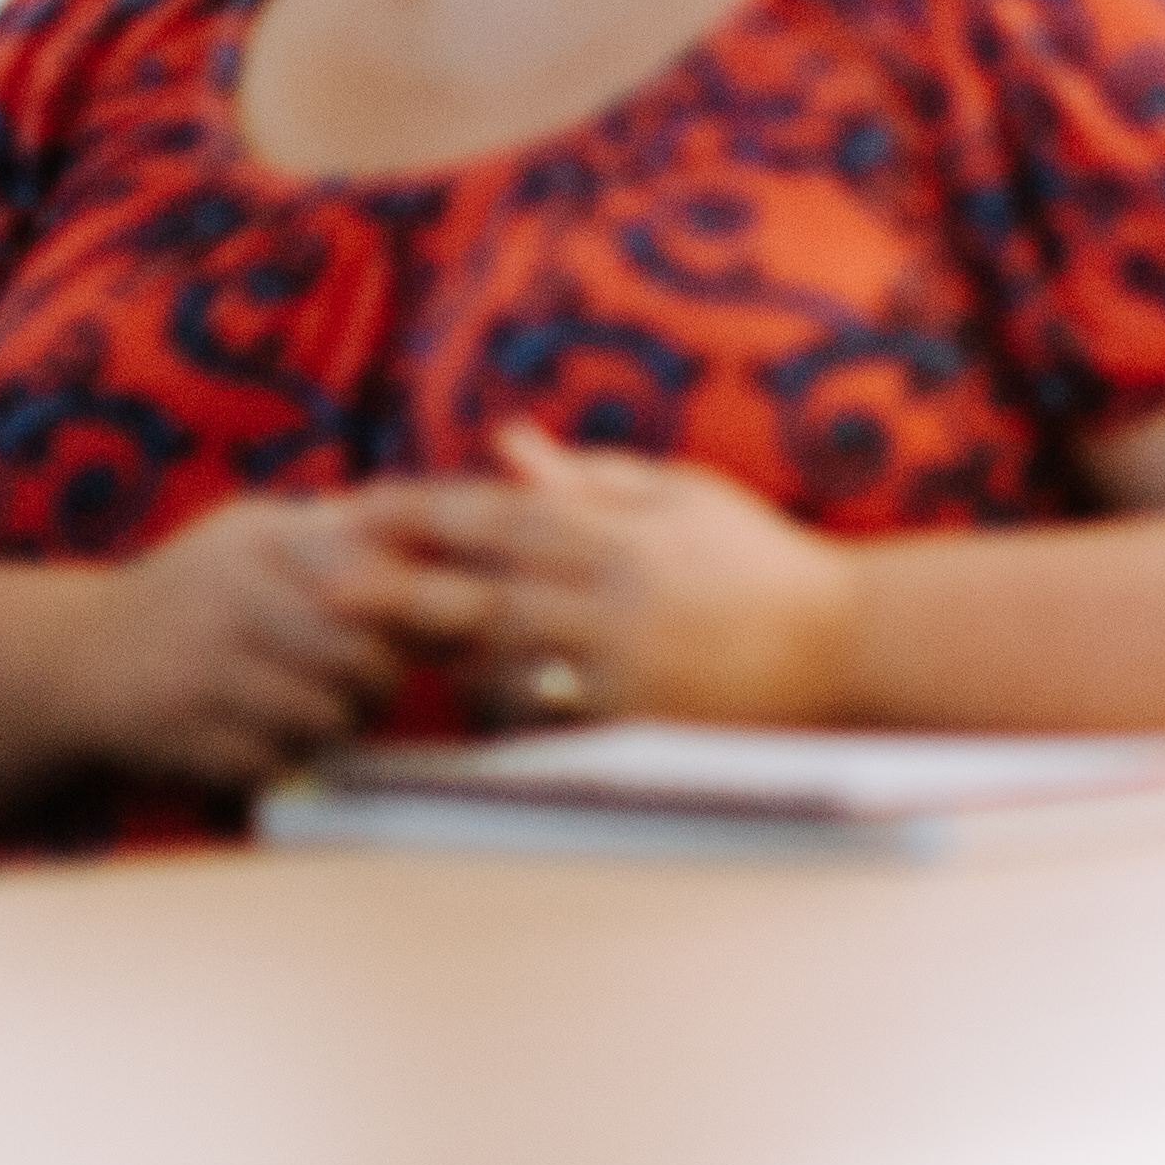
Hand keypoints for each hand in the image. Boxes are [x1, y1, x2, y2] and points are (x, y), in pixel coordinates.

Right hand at [58, 493, 490, 792]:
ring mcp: (202, 673)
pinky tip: (266, 733)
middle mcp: (229, 600)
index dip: (431, 608)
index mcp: (259, 540)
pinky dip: (290, 757)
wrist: (69, 660)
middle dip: (385, 677)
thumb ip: (345, 532)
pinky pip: (281, 761)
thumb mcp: (255, 535)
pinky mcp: (183, 739)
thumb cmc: (196, 593)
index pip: (377, 575)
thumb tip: (465, 535)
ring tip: (318, 703)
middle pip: (364, 656)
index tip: (464, 626)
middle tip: (373, 678)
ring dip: (341, 721)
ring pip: (329, 716)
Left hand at [357, 432, 865, 726]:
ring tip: (372, 647)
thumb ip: (588, 476)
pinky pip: (545, 717)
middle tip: (317, 588)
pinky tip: (466, 695)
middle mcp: (616, 597)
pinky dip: (500, 704)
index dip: (420, 512)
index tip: (355, 508)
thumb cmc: (760, 559)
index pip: (496, 514)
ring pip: (499, 663)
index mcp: (623, 531)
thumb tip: (501, 442)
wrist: (847, 642)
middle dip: (393, 589)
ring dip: (438, 656)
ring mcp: (624, 665)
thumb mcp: (680, 497)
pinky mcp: (635, 722)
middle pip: (479, 592)